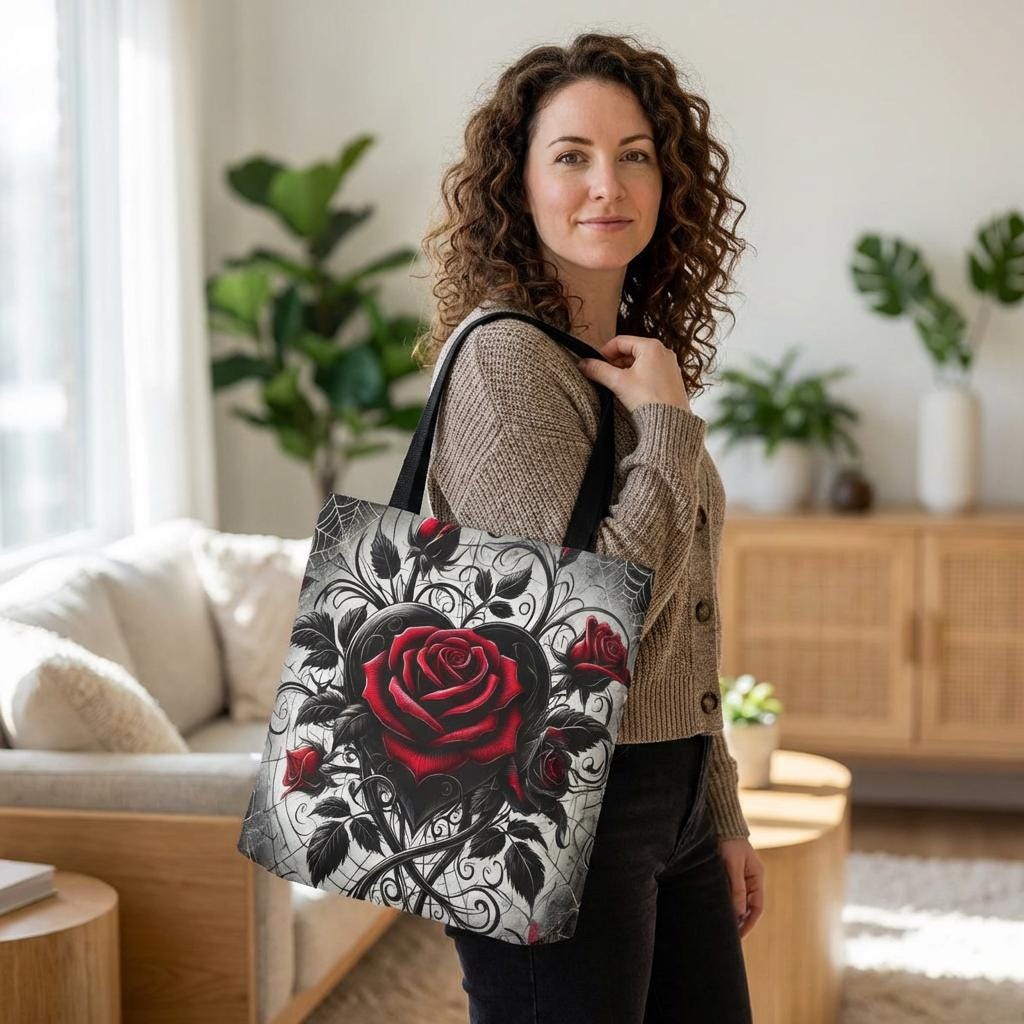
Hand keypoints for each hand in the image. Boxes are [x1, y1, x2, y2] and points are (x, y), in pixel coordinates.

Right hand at [575, 335, 690, 414]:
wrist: (670, 422)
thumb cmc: (649, 400)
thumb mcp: (619, 382)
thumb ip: (599, 370)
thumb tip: (584, 364)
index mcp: (651, 346)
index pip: (620, 341)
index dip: (604, 352)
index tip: (595, 363)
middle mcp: (664, 352)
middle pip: (631, 351)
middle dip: (615, 362)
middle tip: (603, 375)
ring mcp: (670, 365)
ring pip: (641, 362)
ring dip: (626, 370)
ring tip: (616, 384)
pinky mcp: (672, 379)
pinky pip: (651, 371)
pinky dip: (638, 376)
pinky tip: (631, 390)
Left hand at [718, 836, 763, 938]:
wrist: (721, 823)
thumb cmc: (729, 842)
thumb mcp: (733, 865)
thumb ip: (737, 888)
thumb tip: (739, 913)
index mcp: (756, 878)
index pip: (757, 908)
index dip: (749, 923)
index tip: (739, 936)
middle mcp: (751, 879)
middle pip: (748, 907)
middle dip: (740, 922)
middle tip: (729, 937)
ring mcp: (741, 877)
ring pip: (739, 902)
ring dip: (733, 914)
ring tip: (722, 928)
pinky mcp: (729, 873)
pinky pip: (731, 894)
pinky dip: (727, 904)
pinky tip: (718, 911)